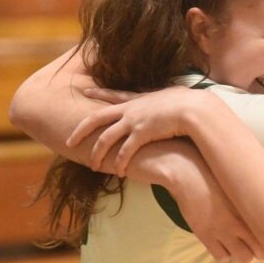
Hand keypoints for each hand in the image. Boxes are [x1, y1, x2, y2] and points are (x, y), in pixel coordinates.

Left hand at [67, 87, 209, 175]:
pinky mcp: (141, 134)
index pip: (113, 95)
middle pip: (97, 118)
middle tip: (69, 140)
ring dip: (98, 153)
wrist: (194, 108)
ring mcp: (134, 121)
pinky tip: (119, 171)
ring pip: (106, 138)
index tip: (85, 91)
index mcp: (138, 99)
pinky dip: (120, 162)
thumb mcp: (172, 95)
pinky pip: (124, 151)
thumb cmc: (189, 102)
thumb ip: (165, 99)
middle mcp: (131, 109)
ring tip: (93, 165)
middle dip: (81, 130)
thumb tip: (171, 96)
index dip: (98, 93)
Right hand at [166, 161, 263, 262]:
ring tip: (234, 242)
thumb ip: (251, 200)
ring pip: (242, 258)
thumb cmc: (214, 173)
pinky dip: (223, 253)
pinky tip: (221, 242)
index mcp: (250, 208)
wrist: (187, 174)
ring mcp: (223, 231)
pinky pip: (221, 257)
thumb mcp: (239, 185)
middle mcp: (240, 223)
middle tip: (249, 242)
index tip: (262, 236)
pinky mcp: (206, 236)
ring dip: (240, 252)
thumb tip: (263, 210)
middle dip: (256, 250)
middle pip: (259, 253)